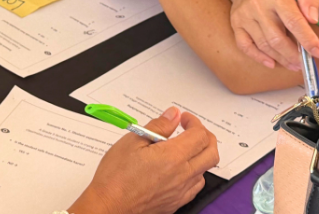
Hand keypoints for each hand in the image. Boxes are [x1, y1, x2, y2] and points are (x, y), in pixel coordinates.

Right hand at [69, 107, 218, 213]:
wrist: (107, 207)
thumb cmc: (115, 177)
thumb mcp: (132, 142)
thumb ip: (158, 126)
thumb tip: (173, 115)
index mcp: (173, 157)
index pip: (199, 135)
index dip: (194, 122)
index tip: (184, 119)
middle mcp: (183, 175)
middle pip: (211, 152)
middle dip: (205, 136)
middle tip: (192, 130)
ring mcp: (181, 191)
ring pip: (205, 170)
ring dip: (200, 156)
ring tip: (185, 150)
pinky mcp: (176, 203)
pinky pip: (195, 186)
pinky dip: (194, 174)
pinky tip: (181, 170)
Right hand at [230, 0, 318, 67]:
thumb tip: (313, 20)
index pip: (293, 21)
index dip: (307, 39)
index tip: (318, 53)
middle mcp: (257, 5)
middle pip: (277, 38)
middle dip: (293, 54)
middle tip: (305, 63)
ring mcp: (244, 16)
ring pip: (263, 44)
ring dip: (280, 58)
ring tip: (294, 64)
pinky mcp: (236, 24)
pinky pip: (245, 46)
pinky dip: (259, 57)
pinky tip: (272, 63)